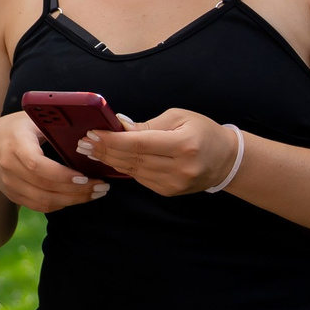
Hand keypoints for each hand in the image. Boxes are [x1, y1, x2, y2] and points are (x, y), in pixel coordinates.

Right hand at [0, 112, 110, 212]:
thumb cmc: (16, 128)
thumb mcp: (31, 119)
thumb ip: (55, 124)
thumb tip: (89, 131)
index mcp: (15, 143)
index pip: (37, 165)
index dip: (62, 175)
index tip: (85, 176)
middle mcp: (9, 166)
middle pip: (45, 187)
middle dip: (76, 191)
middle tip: (100, 187)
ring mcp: (9, 184)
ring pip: (44, 201)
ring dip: (72, 200)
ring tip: (93, 194)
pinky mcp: (12, 195)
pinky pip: (39, 206)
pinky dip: (60, 204)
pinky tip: (76, 197)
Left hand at [78, 107, 239, 196]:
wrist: (226, 159)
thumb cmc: (202, 132)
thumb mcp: (179, 118)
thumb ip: (148, 124)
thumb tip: (119, 126)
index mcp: (184, 145)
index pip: (140, 144)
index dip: (113, 140)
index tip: (92, 134)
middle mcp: (180, 168)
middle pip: (133, 159)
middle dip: (105, 150)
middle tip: (83, 143)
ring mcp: (174, 184)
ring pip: (133, 171)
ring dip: (109, 160)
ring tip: (90, 150)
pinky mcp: (169, 192)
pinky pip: (140, 178)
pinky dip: (124, 168)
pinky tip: (110, 159)